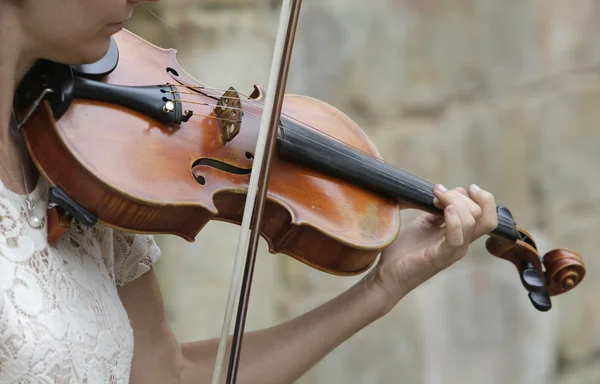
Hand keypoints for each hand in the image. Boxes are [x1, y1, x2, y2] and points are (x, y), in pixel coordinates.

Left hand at [368, 184, 497, 309]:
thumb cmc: (404, 250)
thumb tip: (446, 193)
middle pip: (483, 214)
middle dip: (461, 195)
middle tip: (437, 193)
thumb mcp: (423, 223)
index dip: (478, 196)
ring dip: (455, 202)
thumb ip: (437, 211)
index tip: (453, 189)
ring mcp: (453, 251)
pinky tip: (443, 210)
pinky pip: (457, 238)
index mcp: (460, 234)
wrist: (387, 273)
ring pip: (473, 222)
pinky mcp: (440, 257)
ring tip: (435, 199)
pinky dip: (453, 220)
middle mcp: (462, 243)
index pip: (486, 214)